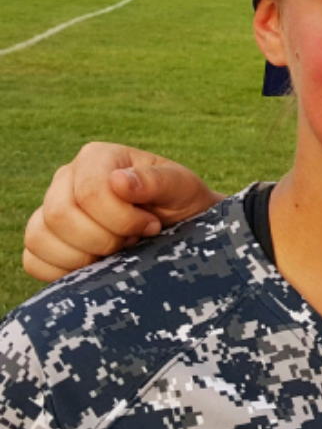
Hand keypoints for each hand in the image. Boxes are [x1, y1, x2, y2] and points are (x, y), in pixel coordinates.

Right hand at [22, 143, 224, 282]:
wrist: (180, 228)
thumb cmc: (182, 203)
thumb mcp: (182, 188)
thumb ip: (157, 181)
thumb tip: (118, 181)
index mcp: (98, 157)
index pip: (89, 192)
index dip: (122, 219)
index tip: (151, 225)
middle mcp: (67, 178)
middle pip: (60, 215)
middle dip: (104, 239)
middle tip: (134, 240)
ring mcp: (51, 208)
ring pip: (40, 237)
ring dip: (84, 256)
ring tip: (117, 250)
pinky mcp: (45, 239)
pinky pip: (33, 260)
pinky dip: (62, 271)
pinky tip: (96, 265)